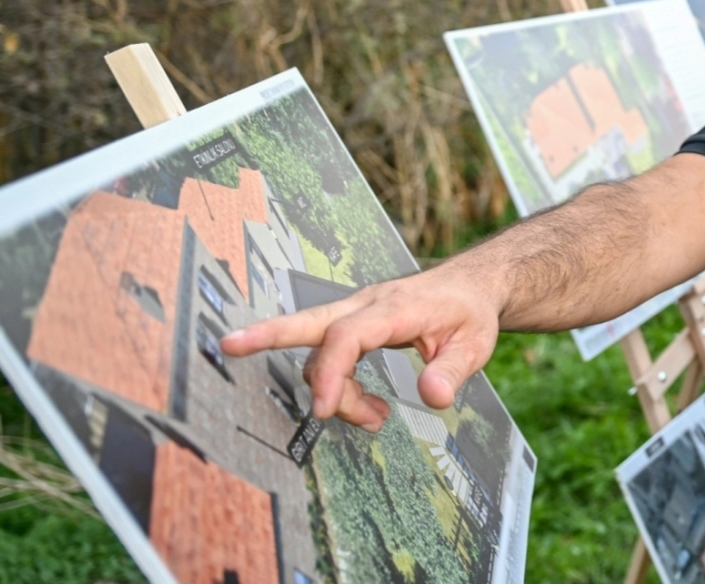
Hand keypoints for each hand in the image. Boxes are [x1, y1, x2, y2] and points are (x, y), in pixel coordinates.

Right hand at [221, 262, 498, 431]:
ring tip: (375, 419)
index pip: (348, 334)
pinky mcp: (355, 323)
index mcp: (395, 307)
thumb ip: (453, 371)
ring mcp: (357, 312)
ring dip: (335, 391)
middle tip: (229, 345)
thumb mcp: (475, 345)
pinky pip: (331, 354)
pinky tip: (366, 408)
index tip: (321, 409)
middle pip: (309, 320)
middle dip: (267, 333)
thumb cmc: (469, 313)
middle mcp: (367, 304)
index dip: (330, 371)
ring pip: (320, 351)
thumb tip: (432, 397)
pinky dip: (338, 385)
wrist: (470, 286)